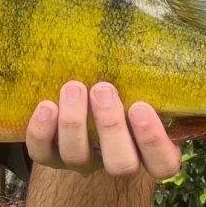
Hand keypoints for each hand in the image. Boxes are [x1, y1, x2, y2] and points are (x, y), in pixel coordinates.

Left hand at [25, 80, 181, 178]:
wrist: (81, 91)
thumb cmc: (121, 83)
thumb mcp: (139, 83)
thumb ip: (147, 77)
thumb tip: (158, 42)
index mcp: (147, 148)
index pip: (163, 164)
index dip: (153, 141)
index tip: (141, 107)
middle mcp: (116, 159)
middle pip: (120, 164)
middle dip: (110, 126)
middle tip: (103, 89)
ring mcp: (82, 160)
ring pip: (78, 157)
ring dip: (74, 122)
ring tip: (74, 87)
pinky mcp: (50, 156)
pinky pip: (42, 154)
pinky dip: (42, 131)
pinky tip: (46, 105)